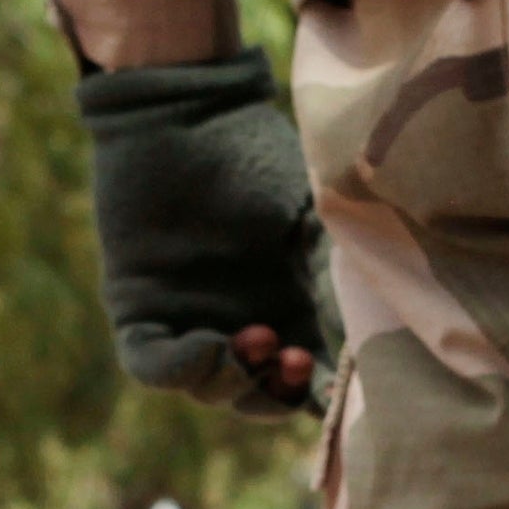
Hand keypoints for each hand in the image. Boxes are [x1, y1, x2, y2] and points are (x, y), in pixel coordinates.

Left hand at [76, 48, 333, 418]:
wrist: (188, 112)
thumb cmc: (256, 151)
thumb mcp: (310, 214)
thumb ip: (335, 269)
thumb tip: (370, 326)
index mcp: (281, 306)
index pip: (300, 378)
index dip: (317, 394)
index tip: (338, 386)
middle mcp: (234, 320)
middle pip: (254, 396)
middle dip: (274, 395)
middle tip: (294, 360)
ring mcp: (185, 317)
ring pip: (207, 388)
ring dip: (234, 382)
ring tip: (256, 341)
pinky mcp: (137, 304)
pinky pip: (151, 363)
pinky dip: (182, 369)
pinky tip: (209, 348)